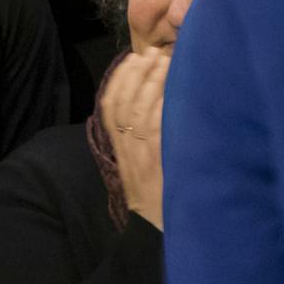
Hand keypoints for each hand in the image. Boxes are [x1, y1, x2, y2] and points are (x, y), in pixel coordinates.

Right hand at [100, 50, 169, 228]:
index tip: (131, 59)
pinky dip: (162, 103)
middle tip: (153, 52)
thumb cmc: (158, 199)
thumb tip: (156, 109)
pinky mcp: (159, 160)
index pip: (109, 107)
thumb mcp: (142, 168)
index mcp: (120, 149)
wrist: (158, 231)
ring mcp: (142, 154)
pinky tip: (174, 88)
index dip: (119, 80)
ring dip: (152, 82)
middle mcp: (127, 149)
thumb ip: (142, 142)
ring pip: (140, 109)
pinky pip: (157, 125)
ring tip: (166, 61)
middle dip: (136, 73)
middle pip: (124, 102)